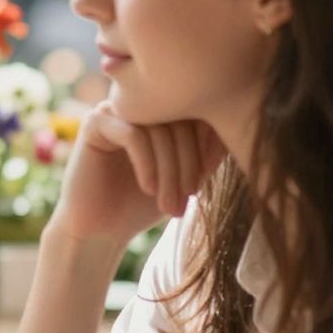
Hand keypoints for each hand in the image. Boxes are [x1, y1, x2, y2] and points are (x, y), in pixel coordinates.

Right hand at [49, 102, 222, 247]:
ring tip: (170, 204)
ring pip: (159, 129)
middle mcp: (139, 103)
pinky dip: (147, 165)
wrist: (100, 229)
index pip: (197, 112)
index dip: (208, 146)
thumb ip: (206, 153)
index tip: (205, 183)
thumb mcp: (185, 177)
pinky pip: (133, 135)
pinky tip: (148, 189)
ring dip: (170, 171)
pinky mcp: (95, 123)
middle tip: (188, 198)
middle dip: (188, 163)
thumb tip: (238, 129)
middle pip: (179, 119)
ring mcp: (116, 109)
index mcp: (162, 109)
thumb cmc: (143, 204)